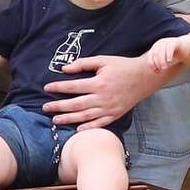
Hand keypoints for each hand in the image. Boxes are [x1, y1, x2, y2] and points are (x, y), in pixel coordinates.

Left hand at [43, 53, 160, 130]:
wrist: (145, 77)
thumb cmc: (123, 66)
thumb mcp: (103, 60)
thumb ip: (83, 63)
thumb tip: (65, 69)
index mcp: (99, 83)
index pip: (73, 86)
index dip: (58, 87)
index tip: (47, 88)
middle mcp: (102, 98)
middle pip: (76, 105)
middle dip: (58, 107)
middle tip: (45, 108)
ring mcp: (109, 108)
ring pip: (85, 116)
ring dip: (69, 119)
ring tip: (55, 120)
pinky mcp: (116, 114)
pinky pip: (100, 123)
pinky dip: (88, 127)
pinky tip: (77, 129)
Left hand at [146, 37, 182, 71]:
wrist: (186, 47)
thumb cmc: (174, 55)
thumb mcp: (165, 61)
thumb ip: (161, 65)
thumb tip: (156, 71)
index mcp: (155, 48)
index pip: (150, 56)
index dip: (151, 64)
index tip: (156, 71)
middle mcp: (159, 44)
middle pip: (155, 54)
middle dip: (157, 63)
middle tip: (161, 70)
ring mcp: (166, 42)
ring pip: (161, 51)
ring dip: (161, 60)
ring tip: (164, 67)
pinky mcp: (174, 42)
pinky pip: (169, 47)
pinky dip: (168, 54)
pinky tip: (169, 61)